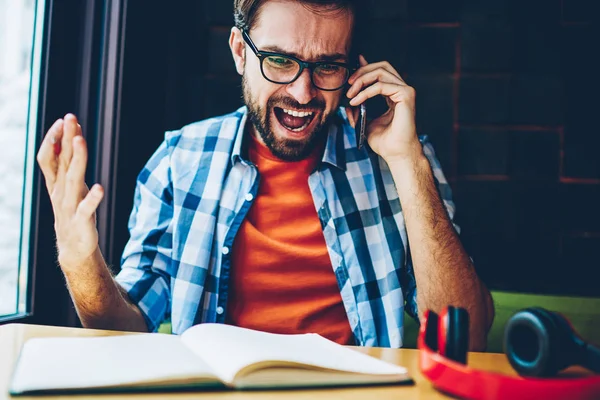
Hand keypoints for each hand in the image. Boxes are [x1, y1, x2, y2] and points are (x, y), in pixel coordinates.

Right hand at [36, 114, 103, 268]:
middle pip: (61, 161)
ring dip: (77, 158)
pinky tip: (99, 187)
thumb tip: (69, 138)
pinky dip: (92, 198)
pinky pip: (86, 208)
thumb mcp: (67, 187)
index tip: (64, 119)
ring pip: (72, 178)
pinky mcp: (82, 221)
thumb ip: (66, 165)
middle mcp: (60, 192)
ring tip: (80, 139)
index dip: (54, 138)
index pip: (49, 156)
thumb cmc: (73, 212)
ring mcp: (69, 206)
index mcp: (55, 183)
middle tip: (70, 117)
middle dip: (65, 138)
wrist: (74, 247)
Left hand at [346, 55, 421, 162]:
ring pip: (381, 71)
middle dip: (362, 71)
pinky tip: (356, 101)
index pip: (380, 72)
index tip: (349, 69)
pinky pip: (381, 86)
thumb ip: (359, 107)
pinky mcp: (406, 95)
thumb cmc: (384, 142)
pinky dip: (365, 92)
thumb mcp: (365, 121)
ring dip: (361, 80)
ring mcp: (405, 91)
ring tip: (350, 94)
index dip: (365, 66)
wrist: (395, 153)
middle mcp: (401, 89)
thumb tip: (348, 98)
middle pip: (382, 66)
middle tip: (348, 83)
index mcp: (393, 94)